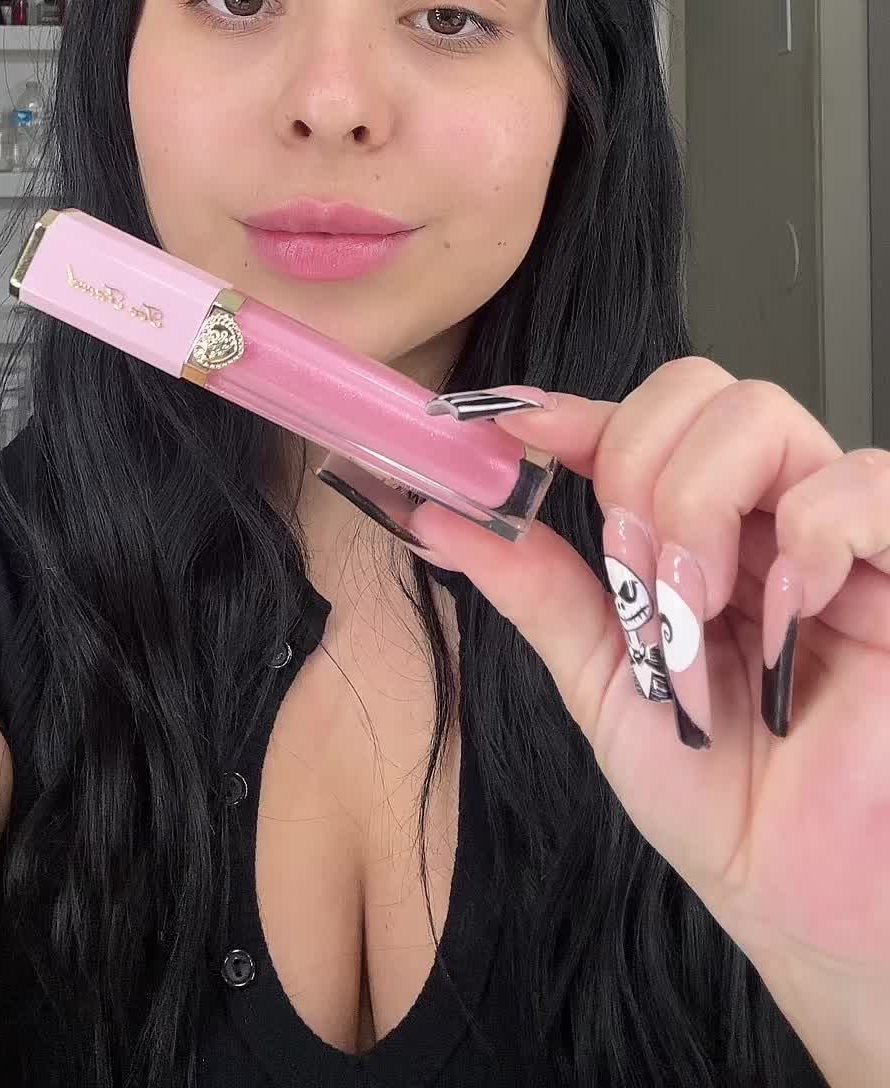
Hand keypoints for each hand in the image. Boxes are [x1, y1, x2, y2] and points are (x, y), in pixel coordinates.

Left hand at [408, 359, 889, 1000]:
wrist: (795, 895)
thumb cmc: (720, 798)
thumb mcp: (606, 684)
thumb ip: (539, 590)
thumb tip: (440, 517)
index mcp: (699, 530)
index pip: (638, 421)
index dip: (570, 413)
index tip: (507, 430)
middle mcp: (766, 513)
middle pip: (699, 391)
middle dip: (636, 465)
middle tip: (633, 573)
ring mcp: (838, 534)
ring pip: (764, 414)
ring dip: (699, 501)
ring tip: (695, 607)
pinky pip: (869, 482)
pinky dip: (810, 527)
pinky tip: (787, 605)